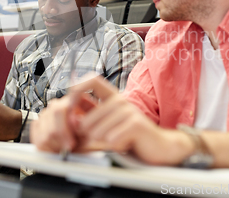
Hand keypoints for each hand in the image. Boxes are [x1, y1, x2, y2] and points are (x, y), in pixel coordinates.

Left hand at [31, 76, 194, 164]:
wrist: (158, 146)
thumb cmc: (130, 136)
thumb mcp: (108, 124)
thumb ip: (90, 118)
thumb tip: (70, 117)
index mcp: (111, 97)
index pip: (91, 80)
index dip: (76, 90)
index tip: (70, 107)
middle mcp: (119, 100)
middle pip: (88, 119)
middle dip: (88, 136)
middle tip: (100, 140)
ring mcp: (128, 110)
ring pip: (97, 132)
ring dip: (103, 143)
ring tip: (116, 140)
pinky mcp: (135, 123)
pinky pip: (111, 139)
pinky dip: (115, 147)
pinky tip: (125, 144)